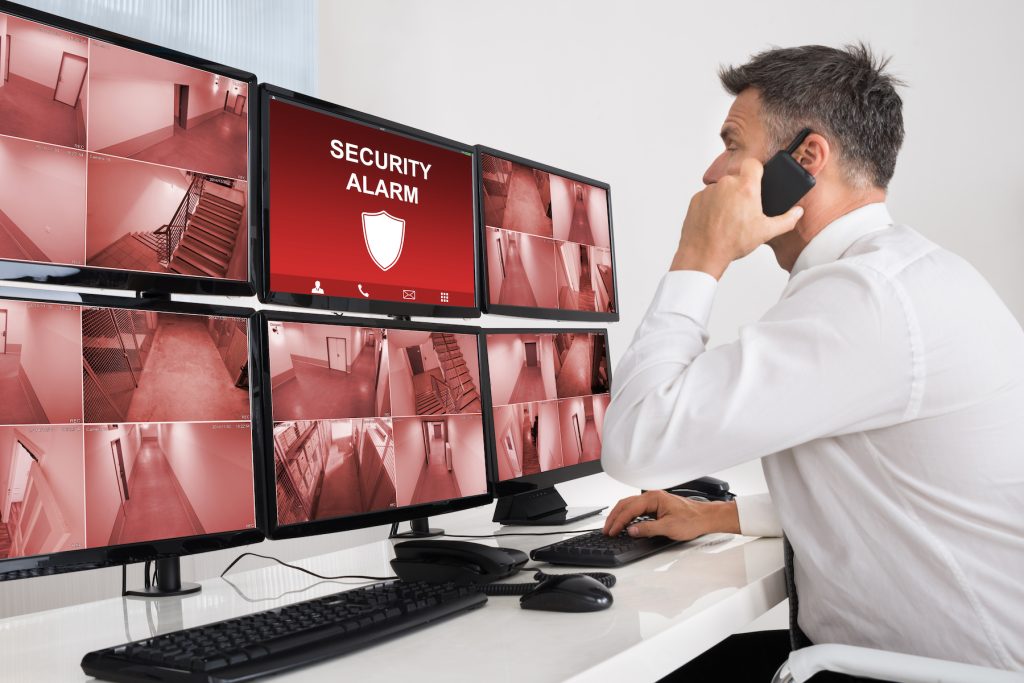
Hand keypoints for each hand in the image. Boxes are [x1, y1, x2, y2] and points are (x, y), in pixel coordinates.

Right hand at [602, 490, 739, 540]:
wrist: (706, 518)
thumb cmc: (692, 520)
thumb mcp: (668, 528)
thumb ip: (647, 529)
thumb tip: (630, 531)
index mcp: (653, 498)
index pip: (629, 509)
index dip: (619, 521)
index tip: (612, 531)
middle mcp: (652, 496)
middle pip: (626, 504)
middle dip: (614, 517)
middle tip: (607, 529)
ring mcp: (654, 500)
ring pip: (630, 505)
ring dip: (620, 515)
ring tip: (612, 526)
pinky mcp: (657, 506)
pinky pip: (637, 508)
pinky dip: (628, 515)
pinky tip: (626, 523)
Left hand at [672, 158, 803, 278]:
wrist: (703, 253)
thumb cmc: (733, 242)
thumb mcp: (765, 232)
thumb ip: (786, 220)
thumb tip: (798, 212)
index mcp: (745, 187)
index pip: (752, 163)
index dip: (756, 170)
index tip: (757, 179)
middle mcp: (726, 184)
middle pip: (737, 179)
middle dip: (742, 191)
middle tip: (744, 210)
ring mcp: (709, 191)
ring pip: (721, 188)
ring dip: (726, 198)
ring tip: (729, 219)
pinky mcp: (696, 199)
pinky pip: (707, 197)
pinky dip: (712, 206)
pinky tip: (715, 221)